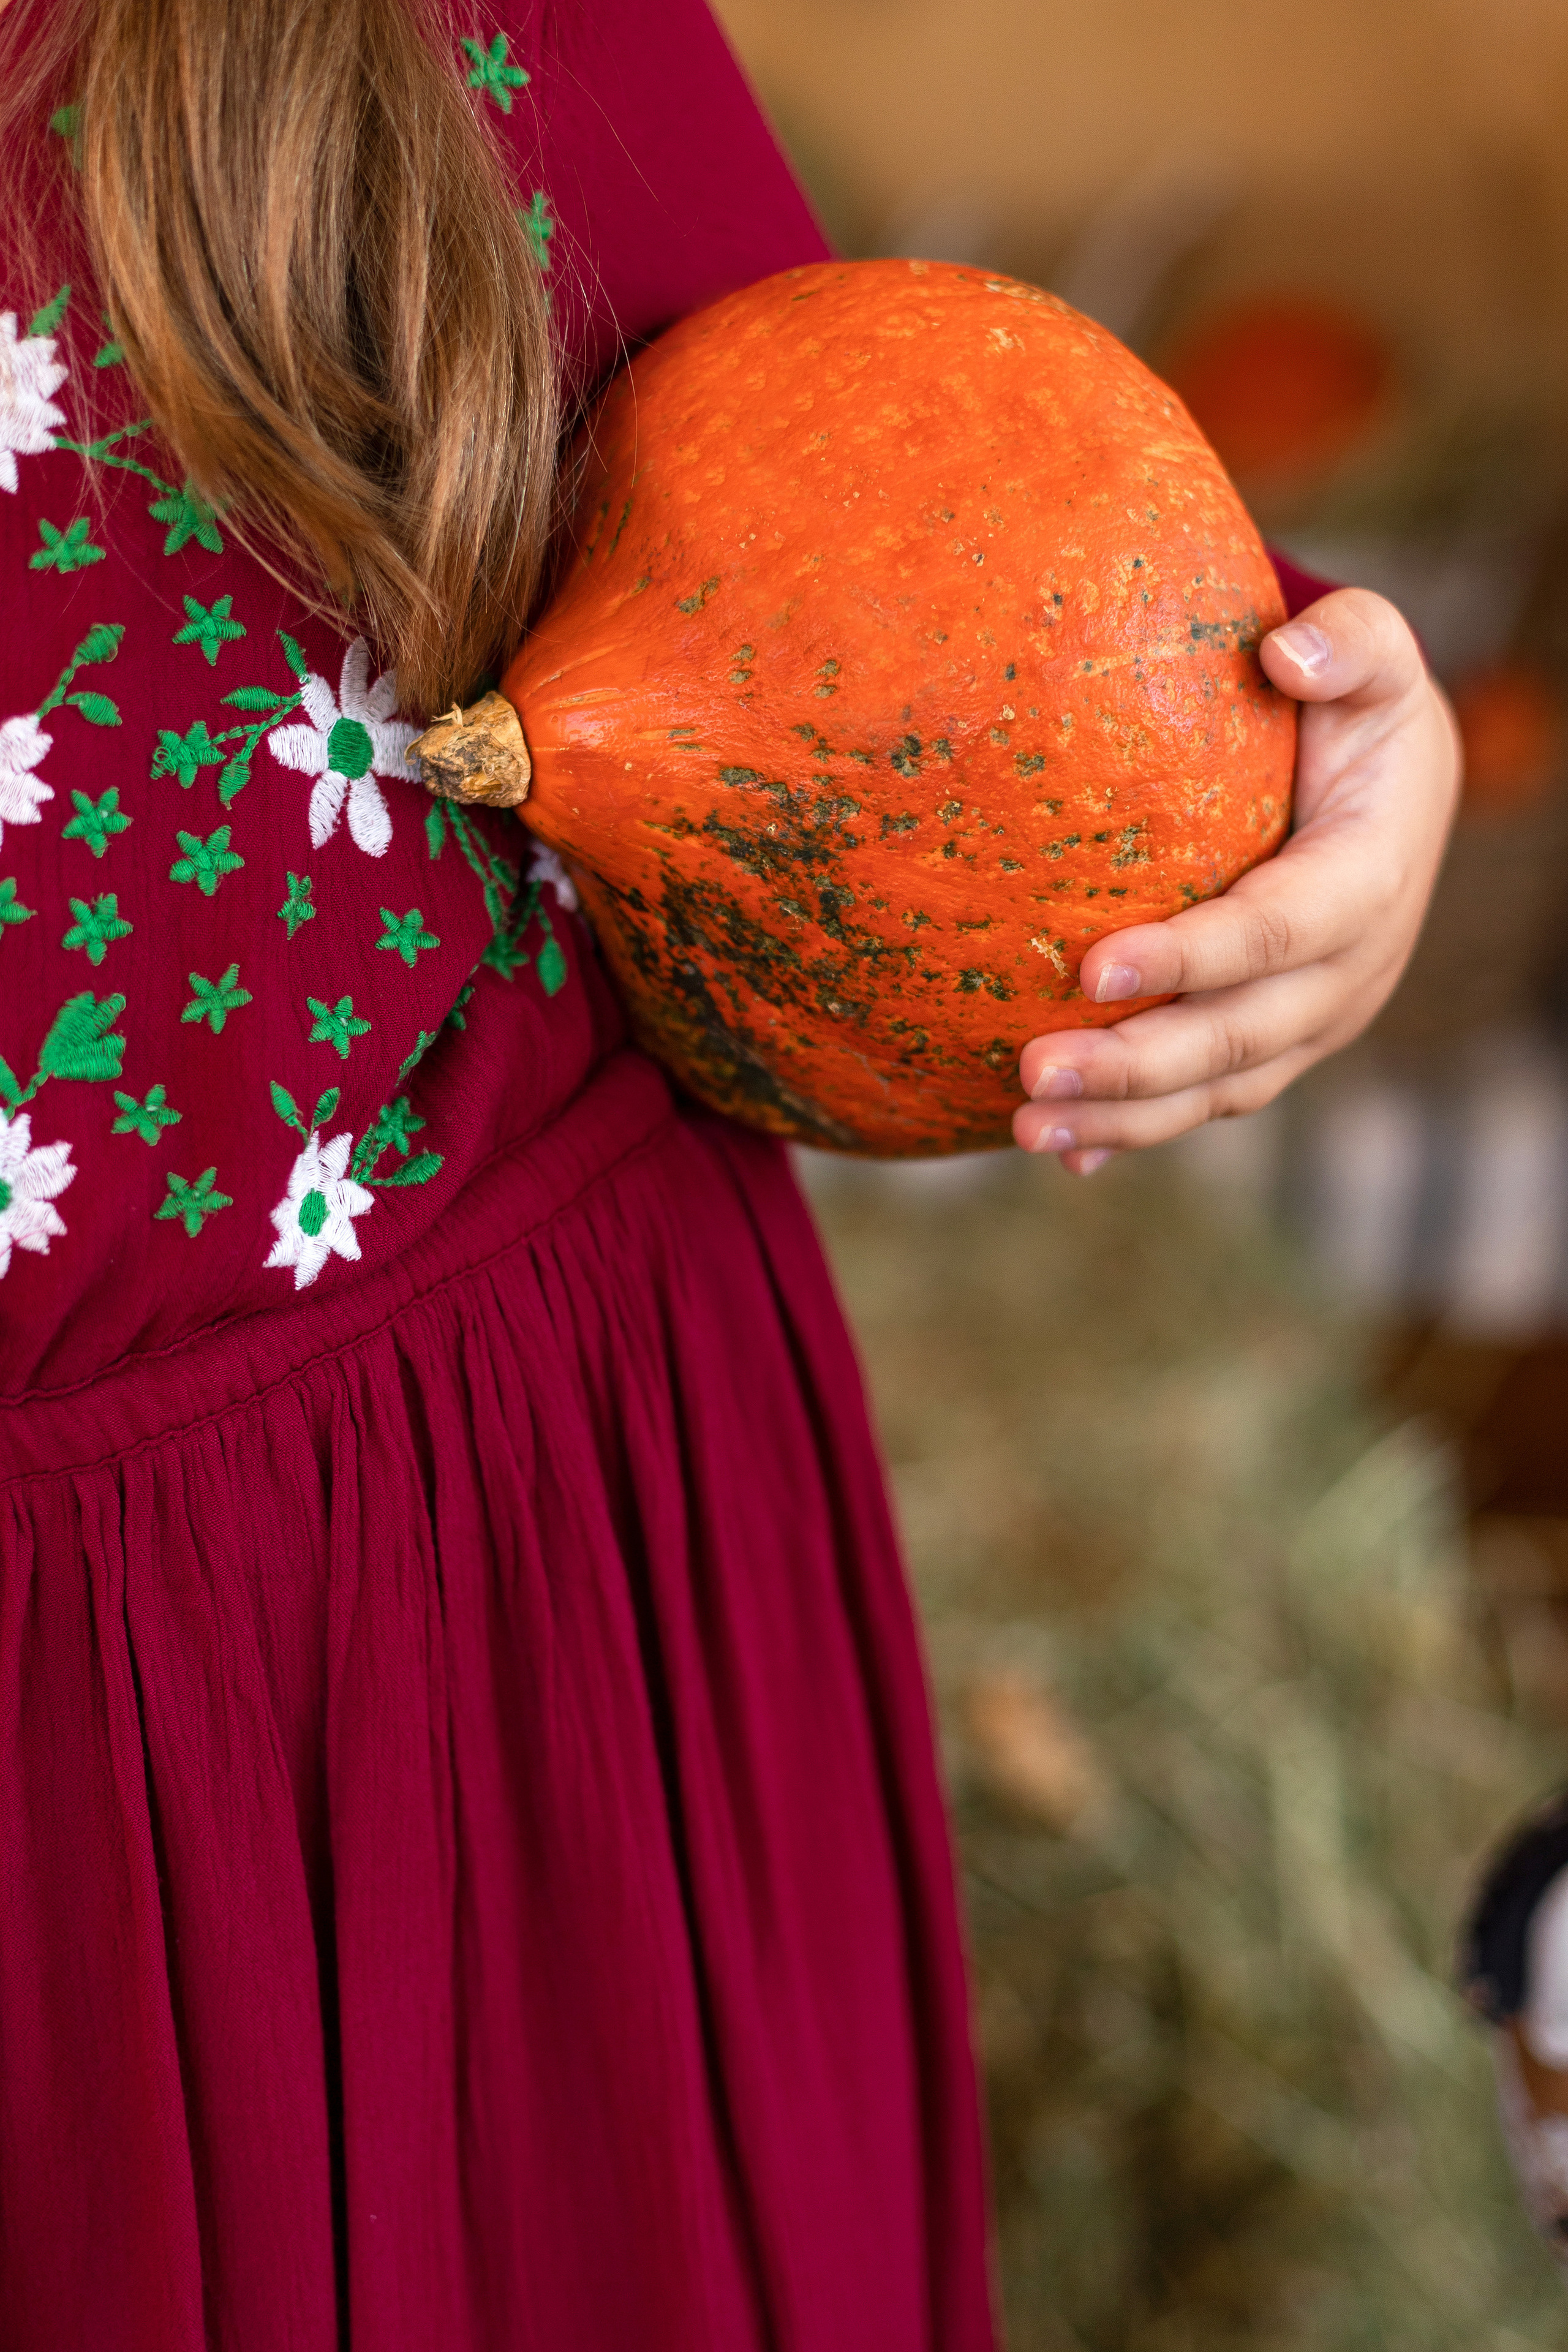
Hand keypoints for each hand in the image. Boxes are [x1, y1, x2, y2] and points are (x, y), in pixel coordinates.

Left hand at [1012, 588, 1461, 1173]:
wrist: (1396, 795)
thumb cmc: (1360, 713)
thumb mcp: (1376, 660)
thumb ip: (1349, 643)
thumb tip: (1287, 652)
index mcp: (1369, 880)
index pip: (1277, 931)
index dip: (1193, 958)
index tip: (1092, 965)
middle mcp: (1350, 971)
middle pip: (1238, 1037)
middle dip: (1135, 1065)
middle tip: (1031, 1070)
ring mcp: (1313, 1022)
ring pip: (1218, 1088)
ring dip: (1123, 1117)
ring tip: (1027, 1128)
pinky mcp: (1276, 1049)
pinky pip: (1208, 1101)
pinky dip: (1138, 1130)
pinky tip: (1066, 1151)